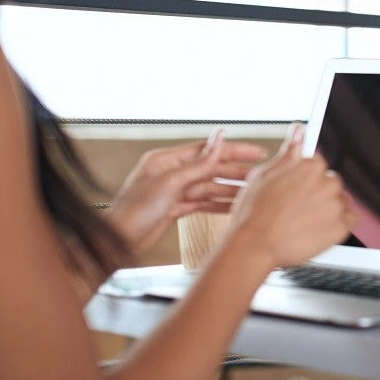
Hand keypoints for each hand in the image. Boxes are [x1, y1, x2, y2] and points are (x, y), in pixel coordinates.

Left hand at [106, 130, 267, 254]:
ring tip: (252, 193)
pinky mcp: (174, 208)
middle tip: (261, 175)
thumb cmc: (134, 211)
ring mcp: (172, 191)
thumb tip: (219, 138)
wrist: (117, 242)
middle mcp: (170, 173)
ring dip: (230, 190)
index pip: (208, 150)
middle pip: (211, 169)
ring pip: (209, 187)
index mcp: (167, 160)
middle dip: (236, 172)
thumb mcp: (171, 183)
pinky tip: (234, 206)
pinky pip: (202, 203)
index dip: (234, 151)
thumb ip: (199, 163)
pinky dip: (218, 205)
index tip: (257, 152)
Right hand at [225, 123, 357, 269]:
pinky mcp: (341, 227)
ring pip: (340, 201)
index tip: (299, 189)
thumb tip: (298, 131)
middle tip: (298, 207)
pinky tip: (319, 228)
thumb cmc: (254, 213)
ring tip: (305, 220)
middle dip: (318, 193)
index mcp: (310, 166)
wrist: (255, 245)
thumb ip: (288, 153)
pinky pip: (351, 219)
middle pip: (331, 183)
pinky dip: (339, 223)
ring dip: (328, 207)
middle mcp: (326, 183)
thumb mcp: (264, 175)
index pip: (318, 165)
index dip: (306, 179)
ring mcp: (335, 205)